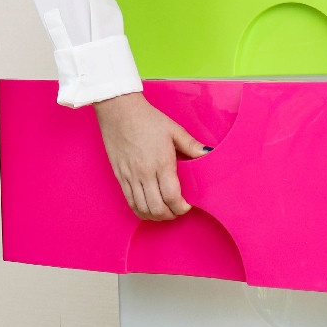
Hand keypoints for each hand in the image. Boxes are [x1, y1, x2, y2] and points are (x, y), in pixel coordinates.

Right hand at [94, 92, 209, 220]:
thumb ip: (191, 145)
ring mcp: (130, 176)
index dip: (181, 207)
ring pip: (142, 208)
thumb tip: (208, 153)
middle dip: (170, 214)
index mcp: (161, 163)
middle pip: (157, 208)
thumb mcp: (174, 129)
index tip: (187, 206)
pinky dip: (140, 210)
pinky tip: (148, 208)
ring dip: (155, 216)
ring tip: (164, 211)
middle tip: (177, 210)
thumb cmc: (147, 119)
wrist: (119, 110)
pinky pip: (130, 201)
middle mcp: (144, 173)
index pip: (172, 197)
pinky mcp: (120, 176)